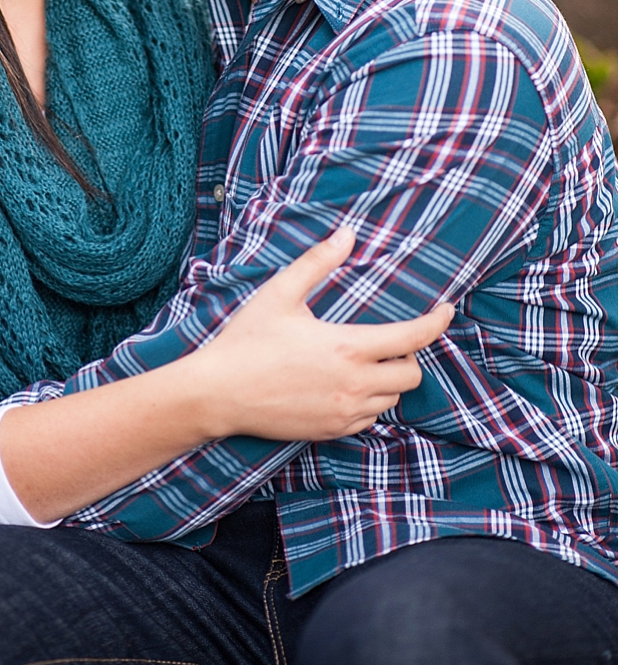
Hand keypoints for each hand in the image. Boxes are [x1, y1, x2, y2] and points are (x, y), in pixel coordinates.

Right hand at [193, 226, 453, 442]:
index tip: (446, 310)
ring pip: (392, 400)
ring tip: (369, 361)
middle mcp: (354, 385)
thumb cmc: (247, 340)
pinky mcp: (330, 431)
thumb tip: (347, 233)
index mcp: (347, 348)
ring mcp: (343, 412)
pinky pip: (369, 419)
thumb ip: (318, 262)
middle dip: (409, 355)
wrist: (218, 393)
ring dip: (390, 380)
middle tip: (392, 339)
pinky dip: (370, 402)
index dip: (436, 322)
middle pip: (411, 375)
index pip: (412, 338)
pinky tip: (349, 385)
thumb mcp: (280, 293)